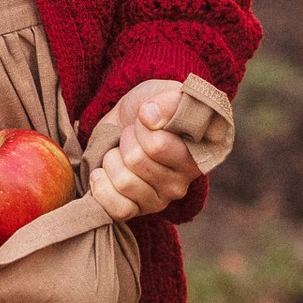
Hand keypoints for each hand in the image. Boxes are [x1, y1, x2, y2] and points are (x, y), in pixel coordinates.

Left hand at [87, 79, 199, 223]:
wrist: (125, 122)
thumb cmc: (148, 108)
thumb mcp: (160, 92)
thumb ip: (166, 100)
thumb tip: (150, 116)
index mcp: (200, 150)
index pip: (158, 145)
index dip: (142, 126)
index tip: (145, 117)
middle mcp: (187, 178)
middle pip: (137, 161)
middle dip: (125, 140)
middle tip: (131, 134)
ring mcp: (164, 197)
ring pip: (125, 183)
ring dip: (112, 160)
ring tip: (119, 152)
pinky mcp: (140, 210)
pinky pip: (118, 209)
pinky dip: (102, 188)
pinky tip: (103, 173)